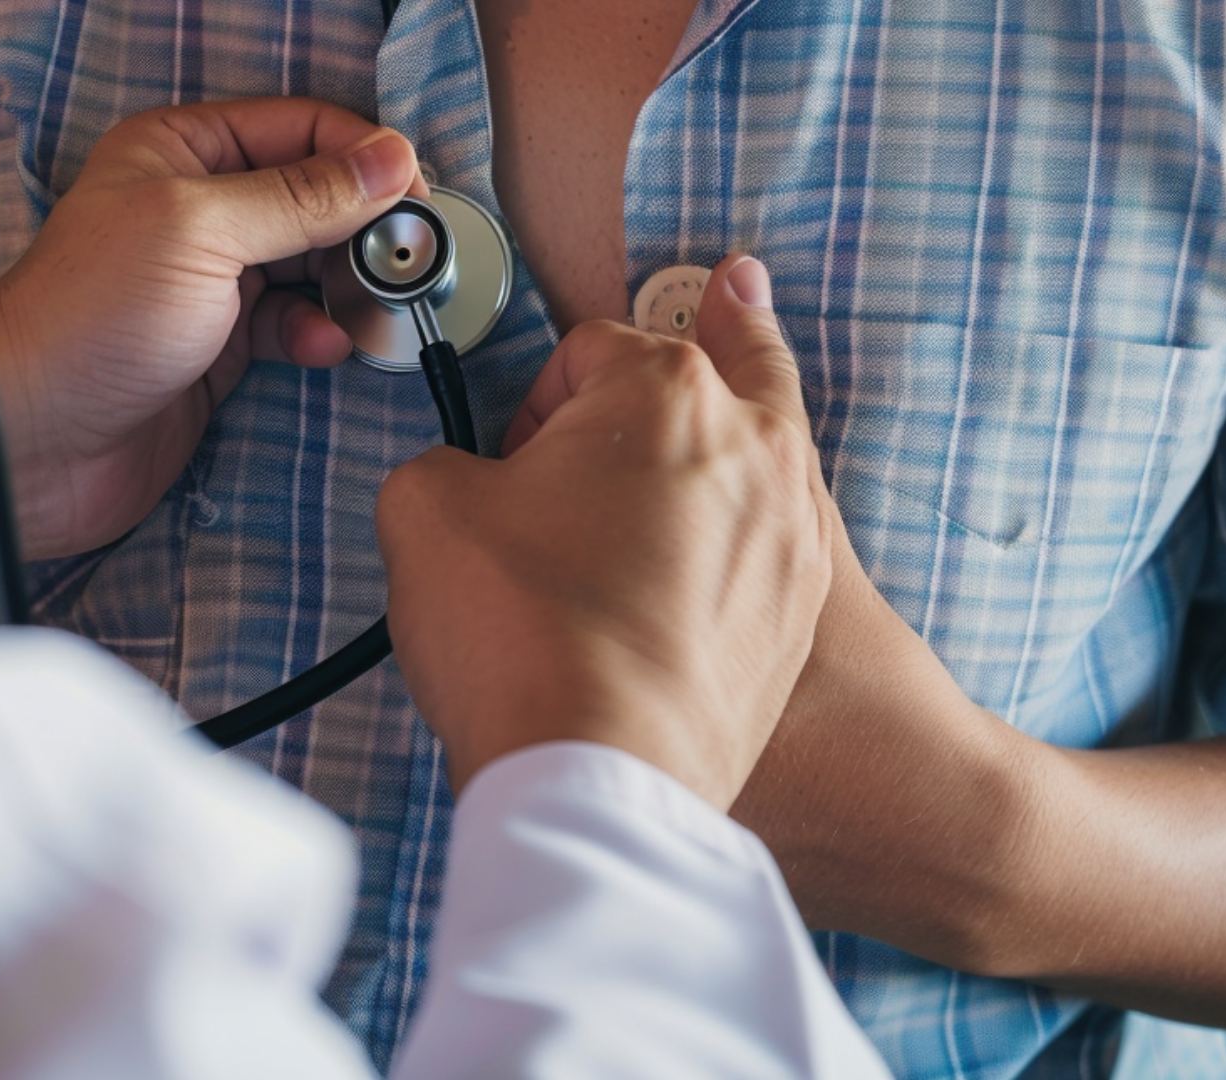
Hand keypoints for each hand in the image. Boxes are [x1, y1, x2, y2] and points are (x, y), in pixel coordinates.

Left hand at [0, 98, 424, 557]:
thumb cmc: (89, 320)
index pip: (300, 127)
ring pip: (314, 264)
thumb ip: (302, 194)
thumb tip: (388, 161)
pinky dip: (320, 334)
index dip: (362, 156)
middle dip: (364, 226)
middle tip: (405, 257)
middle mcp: (201, 208)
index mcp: (183, 151)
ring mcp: (214, 279)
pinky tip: (325, 346)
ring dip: (350, 284)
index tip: (414, 195)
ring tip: (370, 304)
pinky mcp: (223, 346)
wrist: (33, 440)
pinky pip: (296, 326)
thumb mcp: (203, 231)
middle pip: (316, 196)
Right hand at [376, 256, 832, 809]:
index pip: (590, 350)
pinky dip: (757, 513)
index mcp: (662, 391)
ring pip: (777, 436)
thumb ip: (446, 460)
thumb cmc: (524, 636)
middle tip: (732, 285)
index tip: (511, 457)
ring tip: (760, 361)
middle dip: (715, 328)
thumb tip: (472, 483)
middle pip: (731, 358)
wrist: (601, 772)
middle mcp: (752, 444)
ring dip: (754, 404)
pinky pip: (786, 530)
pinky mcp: (800, 610)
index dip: (534, 400)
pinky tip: (741, 516)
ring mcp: (790, 530)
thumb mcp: (425, 510)